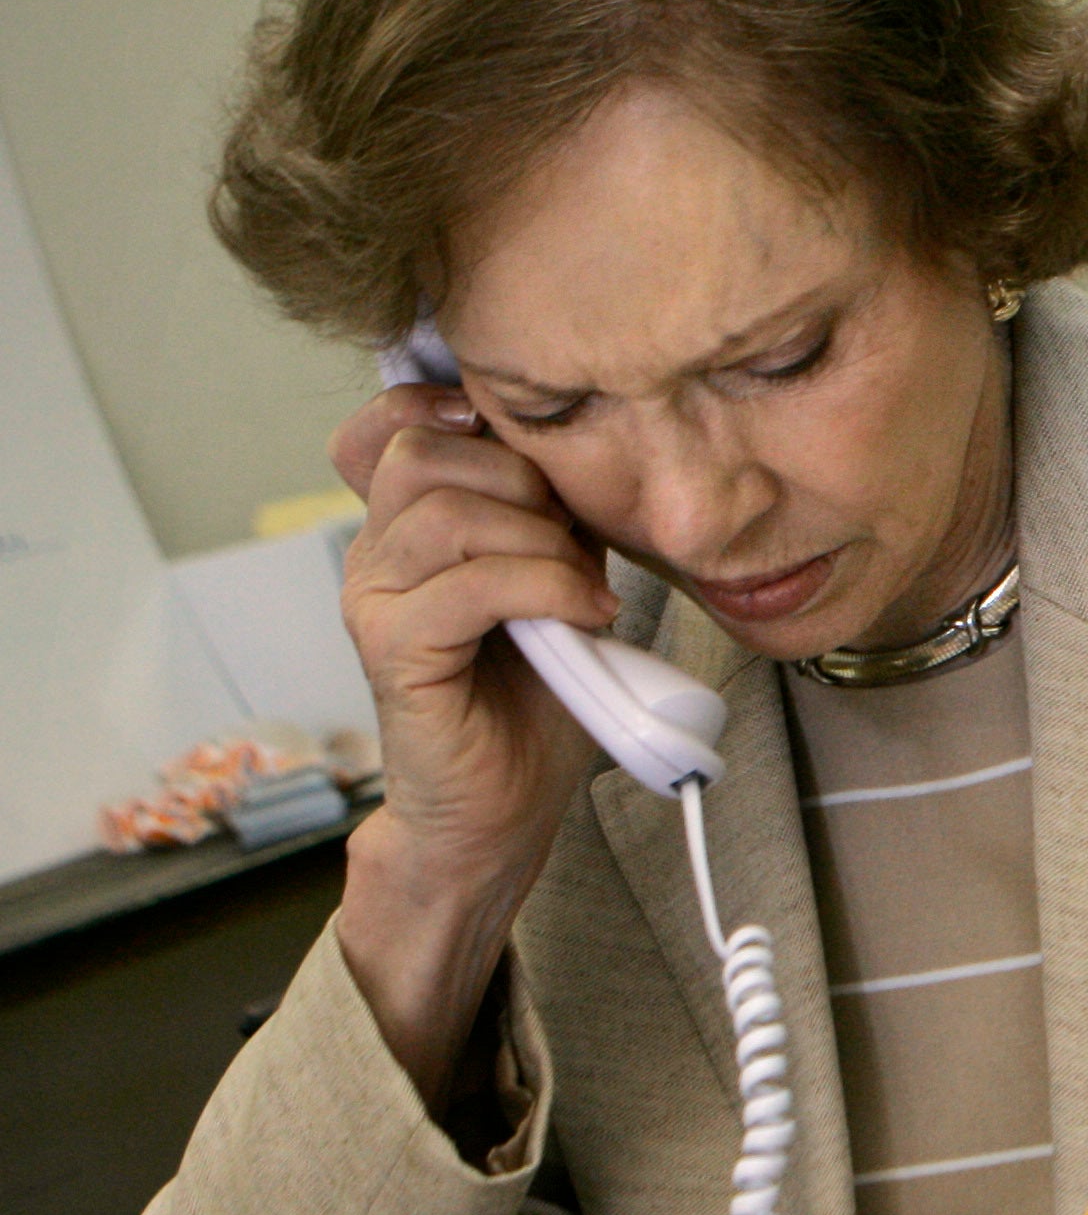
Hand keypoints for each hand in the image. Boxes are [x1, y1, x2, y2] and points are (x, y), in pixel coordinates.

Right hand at [323, 381, 621, 1101]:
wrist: (503, 805)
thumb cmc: (534, 696)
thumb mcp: (557, 578)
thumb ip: (552, 518)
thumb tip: (588, 456)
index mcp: (405, 530)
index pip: (389, 427)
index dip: (446, 409)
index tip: (524, 441)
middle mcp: (374, 554)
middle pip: (428, 454)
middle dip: (526, 482)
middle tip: (576, 542)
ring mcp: (373, 600)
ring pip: (448, 512)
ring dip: (541, 540)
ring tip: (582, 587)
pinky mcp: (391, 649)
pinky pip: (468, 584)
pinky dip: (545, 587)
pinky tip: (584, 614)